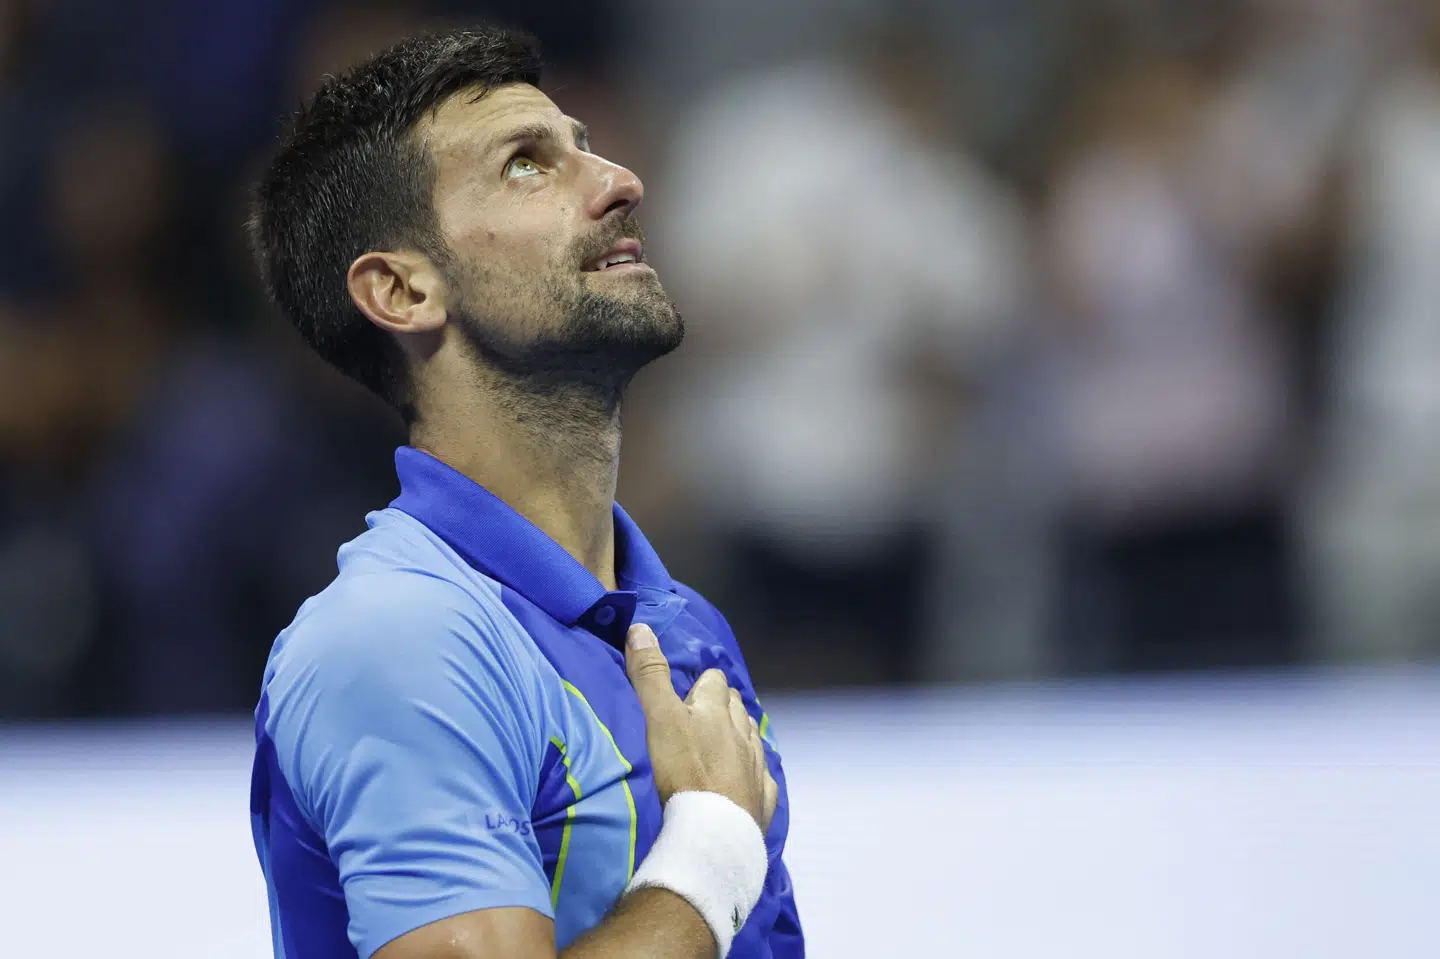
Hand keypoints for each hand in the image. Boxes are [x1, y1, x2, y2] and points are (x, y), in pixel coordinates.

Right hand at [625, 623, 778, 830]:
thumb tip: (640, 627)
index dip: (700, 684)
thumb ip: (649, 674)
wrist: (710, 832)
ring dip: (737, 737)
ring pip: (751, 739)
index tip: (686, 693)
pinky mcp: (762, 800)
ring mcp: (756, 767)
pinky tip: (745, 782)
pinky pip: (762, 779)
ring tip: (720, 746)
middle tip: (699, 719)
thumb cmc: (680, 771)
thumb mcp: (657, 717)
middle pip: (735, 707)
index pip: (714, 681)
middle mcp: (742, 733)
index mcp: (717, 709)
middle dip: (720, 706)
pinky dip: (752, 775)